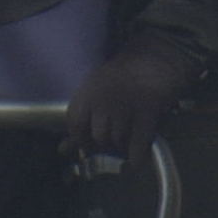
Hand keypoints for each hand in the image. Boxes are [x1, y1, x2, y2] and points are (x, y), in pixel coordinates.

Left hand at [64, 35, 198, 164]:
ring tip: (130, 136)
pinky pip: (137, 147)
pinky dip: (137, 157)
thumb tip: (62, 150)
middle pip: (98, 137)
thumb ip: (80, 120)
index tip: (90, 139)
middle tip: (115, 137)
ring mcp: (125, 107)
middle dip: (106, 143)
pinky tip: (138, 157)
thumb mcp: (94, 90)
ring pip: (118, 142)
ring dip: (124, 146)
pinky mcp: (147, 114)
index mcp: (88, 92)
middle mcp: (103, 100)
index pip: (75, 125)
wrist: (155, 60)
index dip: (81, 137)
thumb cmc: (123, 77)